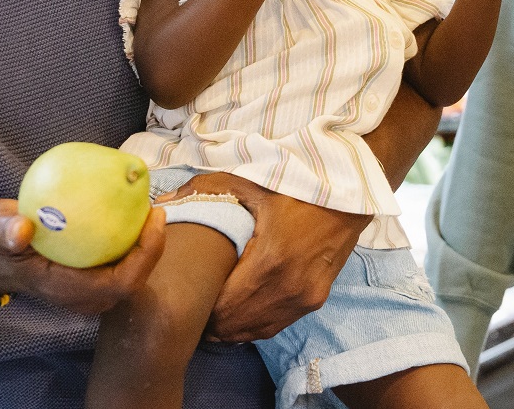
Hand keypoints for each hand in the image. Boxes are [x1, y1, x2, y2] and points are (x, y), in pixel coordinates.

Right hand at [0, 198, 165, 316]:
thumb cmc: (0, 242)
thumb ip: (4, 230)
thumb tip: (20, 228)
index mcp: (69, 291)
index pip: (121, 283)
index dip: (145, 256)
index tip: (152, 218)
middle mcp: (86, 297)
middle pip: (135, 278)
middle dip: (153, 247)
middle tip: (155, 207)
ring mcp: (91, 291)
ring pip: (131, 271)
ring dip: (146, 243)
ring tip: (149, 206)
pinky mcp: (92, 279)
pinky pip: (121, 262)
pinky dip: (131, 239)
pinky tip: (132, 209)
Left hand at [156, 173, 365, 341]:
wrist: (349, 198)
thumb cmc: (297, 188)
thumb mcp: (251, 182)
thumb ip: (205, 190)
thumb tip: (164, 203)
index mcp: (270, 262)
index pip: (224, 307)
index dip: (201, 308)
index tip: (185, 297)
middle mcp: (289, 289)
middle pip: (236, 325)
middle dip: (211, 321)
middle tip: (192, 308)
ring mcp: (304, 299)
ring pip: (255, 331)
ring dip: (231, 328)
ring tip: (210, 315)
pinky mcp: (314, 302)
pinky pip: (275, 326)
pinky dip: (253, 326)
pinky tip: (237, 316)